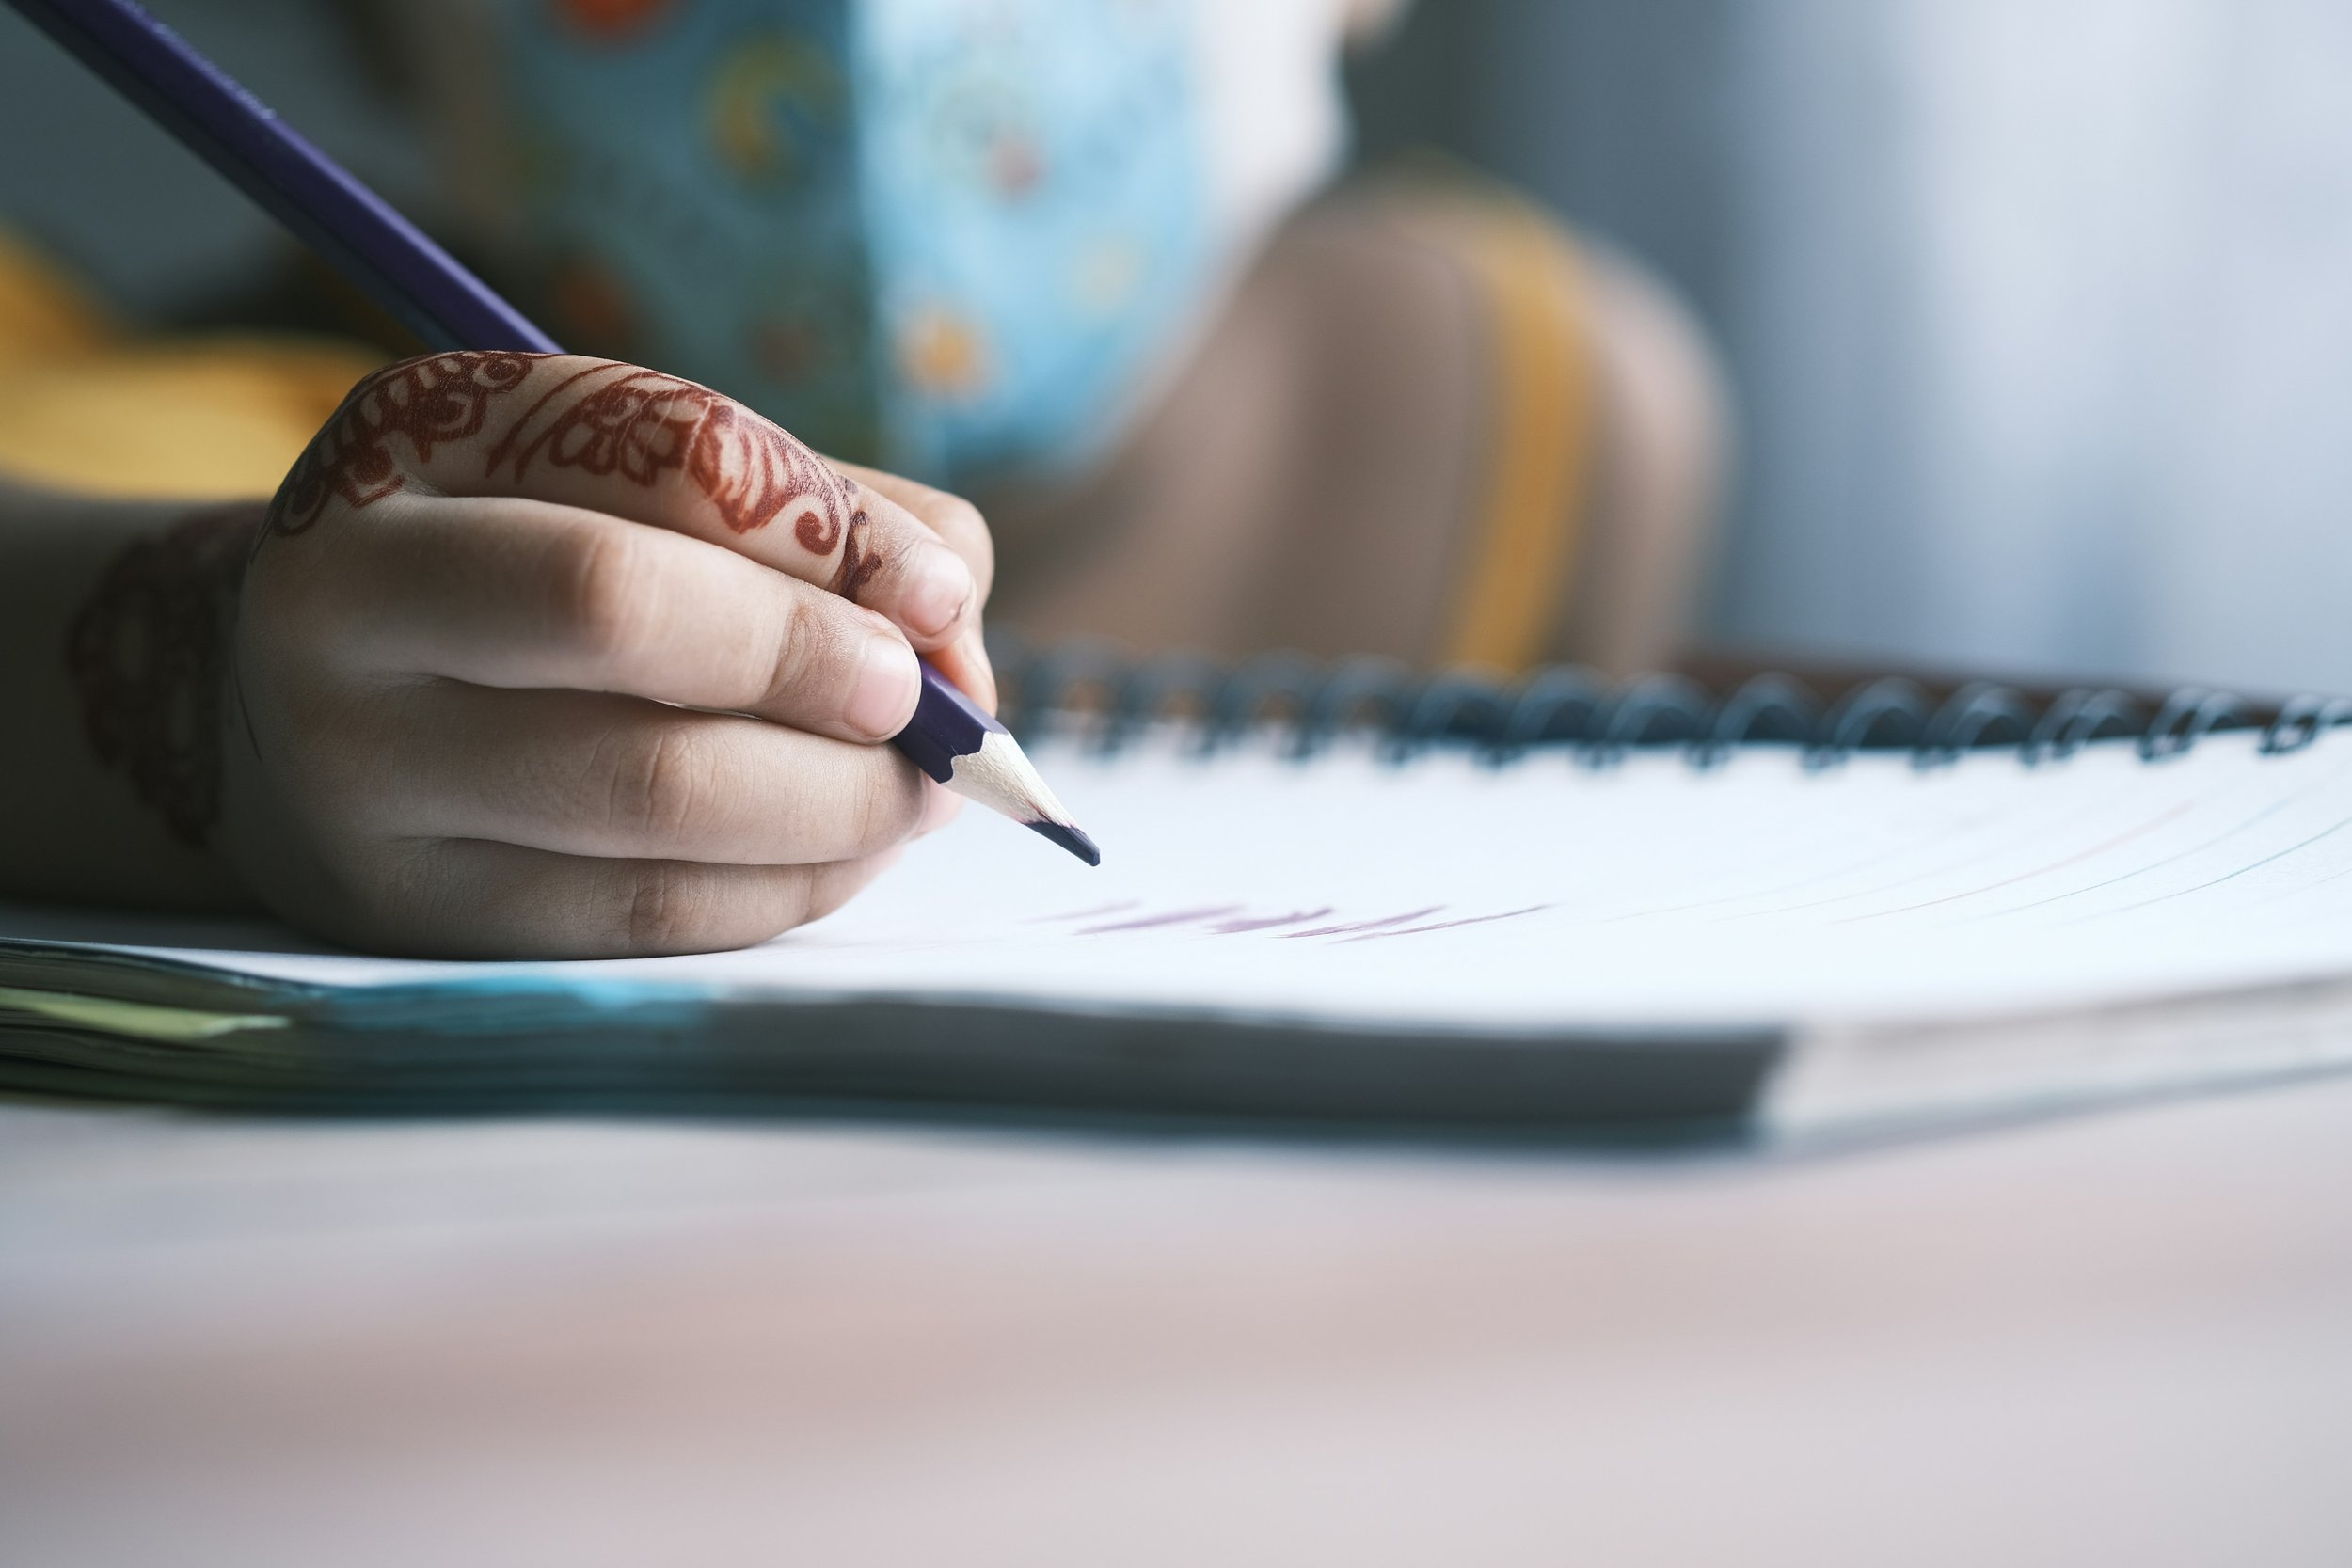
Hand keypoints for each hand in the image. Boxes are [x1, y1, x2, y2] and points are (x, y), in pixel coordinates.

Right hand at [208, 352, 993, 956]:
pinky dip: (791, 884)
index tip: (942, 596)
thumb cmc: (527, 567)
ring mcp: (367, 770)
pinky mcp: (420, 912)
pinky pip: (648, 912)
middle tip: (925, 709)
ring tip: (919, 791)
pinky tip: (844, 853)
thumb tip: (954, 618)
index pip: (661, 453)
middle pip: (621, 608)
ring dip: (841, 800)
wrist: (294, 711)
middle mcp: (352, 596)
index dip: (837, 527)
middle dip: (822, 662)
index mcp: (415, 435)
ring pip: (651, 791)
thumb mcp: (630, 482)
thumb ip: (813, 509)